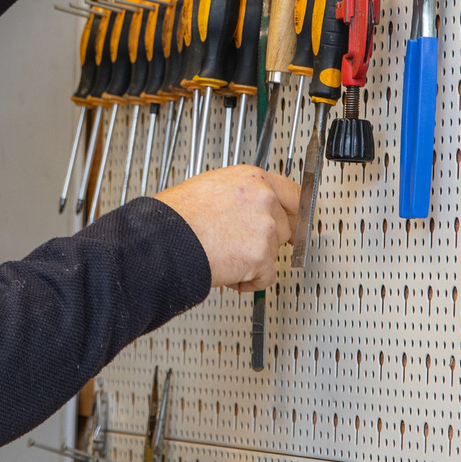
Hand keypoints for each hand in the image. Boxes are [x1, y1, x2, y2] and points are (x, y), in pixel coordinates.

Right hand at [153, 165, 298, 292]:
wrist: (165, 240)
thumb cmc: (176, 217)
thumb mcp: (211, 188)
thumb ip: (241, 196)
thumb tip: (251, 207)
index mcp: (251, 179)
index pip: (293, 193)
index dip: (294, 211)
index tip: (296, 221)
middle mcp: (263, 199)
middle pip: (286, 227)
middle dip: (268, 241)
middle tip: (243, 246)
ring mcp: (264, 228)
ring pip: (274, 253)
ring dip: (254, 261)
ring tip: (224, 256)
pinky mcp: (261, 257)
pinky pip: (266, 277)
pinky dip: (248, 282)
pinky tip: (227, 272)